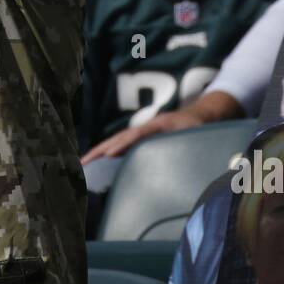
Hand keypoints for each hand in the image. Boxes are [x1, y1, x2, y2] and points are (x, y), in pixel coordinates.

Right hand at [80, 108, 205, 164]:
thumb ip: (191, 140)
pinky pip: (121, 148)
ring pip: (115, 143)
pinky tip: (98, 167)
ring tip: (82, 166)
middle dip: (99, 151)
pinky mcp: (141, 142)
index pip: (136, 135)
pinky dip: (107, 155)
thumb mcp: (198, 132)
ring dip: (99, 153)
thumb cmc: (199, 126)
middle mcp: (145, 129)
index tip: (109, 155)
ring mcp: (141, 135)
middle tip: (81, 163)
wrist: (201, 115)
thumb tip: (188, 154)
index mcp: (157, 126)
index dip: (122, 144)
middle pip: (118, 138)